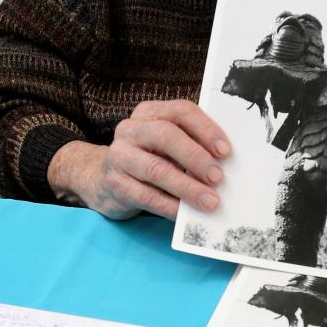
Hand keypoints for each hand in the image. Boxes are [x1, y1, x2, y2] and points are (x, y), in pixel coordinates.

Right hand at [47, 100, 230, 220]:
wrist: (100, 180)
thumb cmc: (146, 160)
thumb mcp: (165, 146)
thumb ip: (190, 145)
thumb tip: (226, 165)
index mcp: (149, 113)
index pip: (180, 111)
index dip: (205, 129)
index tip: (226, 151)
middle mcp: (131, 129)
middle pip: (166, 135)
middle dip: (196, 157)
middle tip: (218, 177)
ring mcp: (119, 155)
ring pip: (156, 169)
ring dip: (187, 187)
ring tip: (209, 201)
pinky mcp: (113, 183)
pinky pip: (146, 196)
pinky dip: (170, 206)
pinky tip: (185, 214)